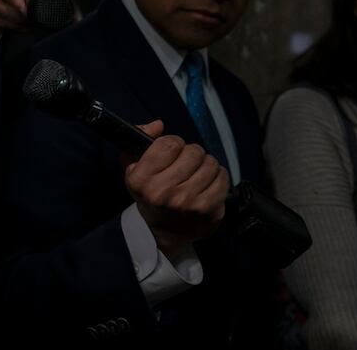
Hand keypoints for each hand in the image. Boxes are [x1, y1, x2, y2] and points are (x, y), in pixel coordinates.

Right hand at [125, 120, 228, 259]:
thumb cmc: (148, 194)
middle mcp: (165, 192)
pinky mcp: (209, 211)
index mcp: (142, 180)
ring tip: (197, 172)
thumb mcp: (133, 167)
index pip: (169, 143)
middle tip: (186, 163)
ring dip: (205, 164)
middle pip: (193, 151)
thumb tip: (158, 125)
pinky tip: (208, 182)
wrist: (161, 231)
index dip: (172, 143)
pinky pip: (223, 179)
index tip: (171, 151)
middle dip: (191, 153)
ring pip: (211, 163)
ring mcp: (189, 203)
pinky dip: (218, 176)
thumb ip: (140, 139)